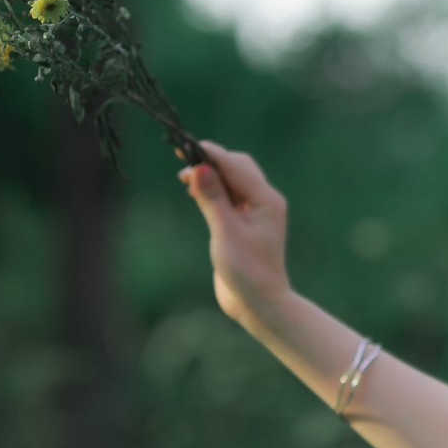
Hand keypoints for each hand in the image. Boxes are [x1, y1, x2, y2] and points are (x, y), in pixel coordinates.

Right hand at [178, 139, 292, 322]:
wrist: (259, 303)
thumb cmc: (246, 272)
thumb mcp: (225, 233)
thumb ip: (212, 199)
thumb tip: (199, 168)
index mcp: (267, 200)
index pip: (236, 166)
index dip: (211, 154)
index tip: (184, 144)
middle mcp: (265, 201)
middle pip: (237, 167)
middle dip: (211, 161)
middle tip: (180, 158)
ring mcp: (256, 212)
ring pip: (232, 180)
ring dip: (210, 175)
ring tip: (184, 177)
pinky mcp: (245, 223)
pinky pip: (229, 195)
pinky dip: (212, 189)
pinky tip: (195, 191)